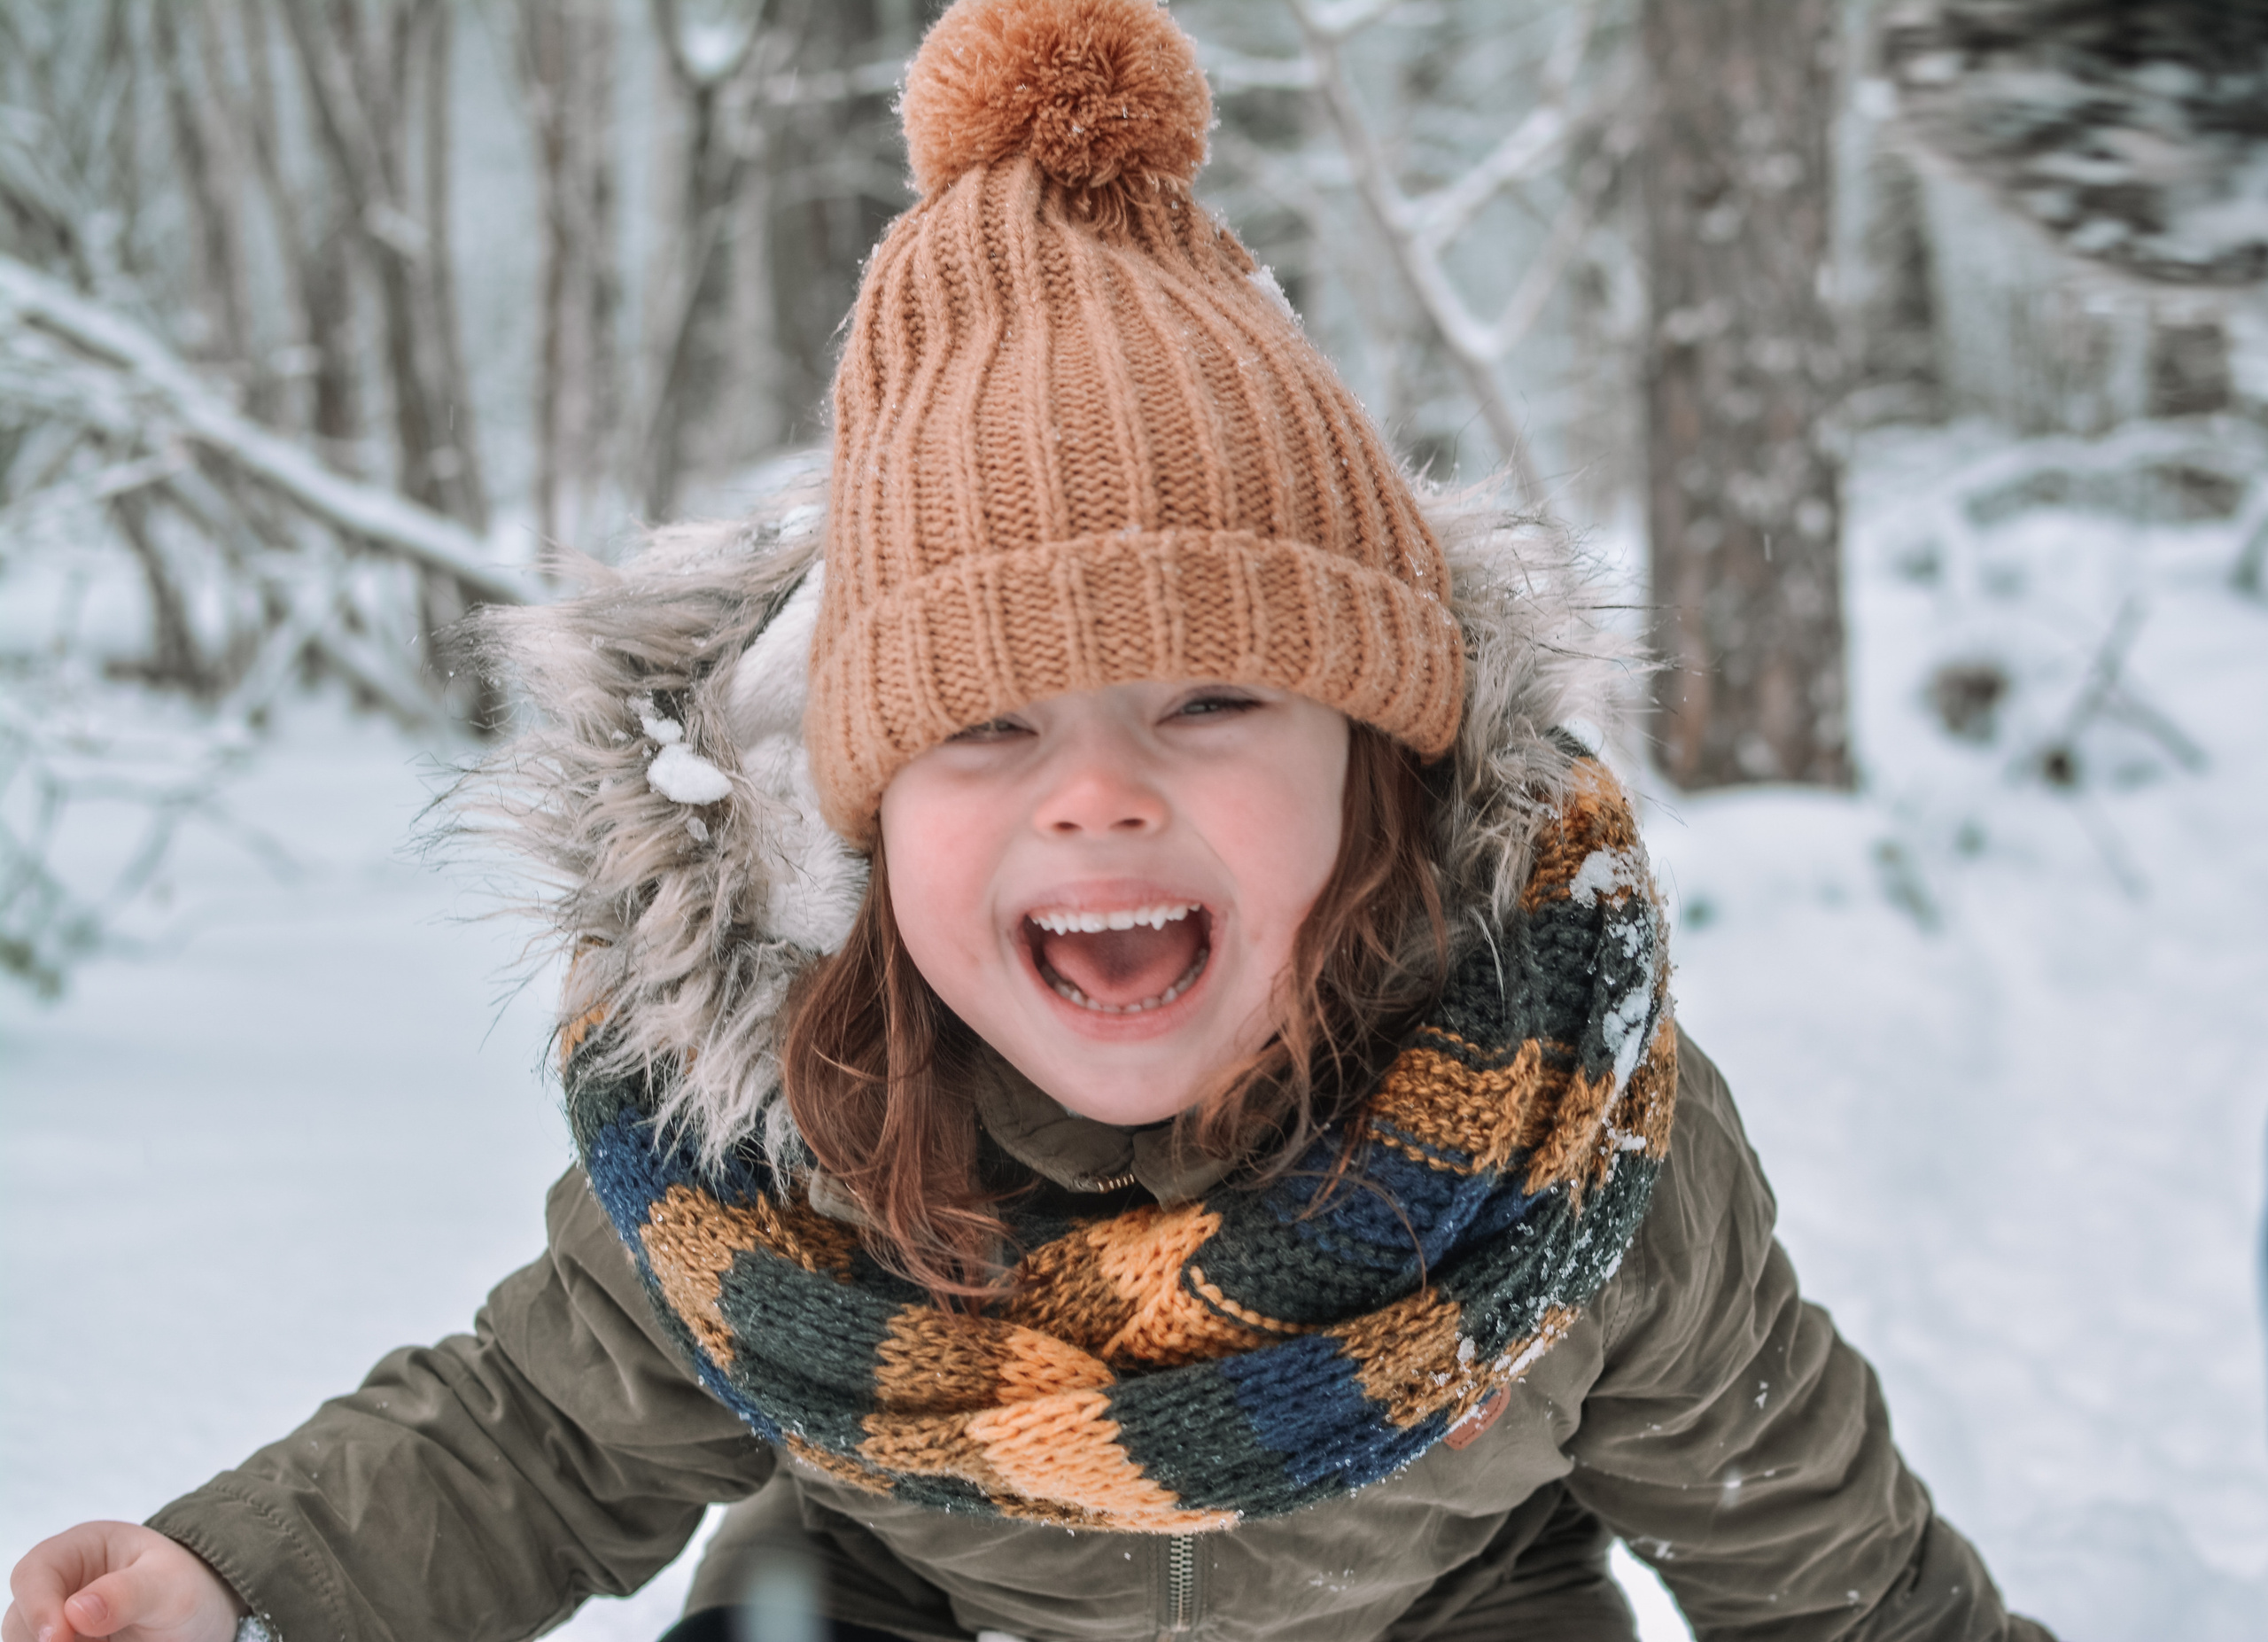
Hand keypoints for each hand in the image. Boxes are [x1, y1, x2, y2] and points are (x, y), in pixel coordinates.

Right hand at [5, 1523, 245, 1641]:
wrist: (200, 1617)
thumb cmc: (184, 1587)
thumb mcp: (170, 1585)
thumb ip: (129, 1593)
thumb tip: (76, 1611)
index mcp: (79, 1549)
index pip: (33, 1573)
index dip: (37, 1607)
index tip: (60, 1638)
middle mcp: (57, 1586)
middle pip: (21, 1620)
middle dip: (50, 1640)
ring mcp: (56, 1620)